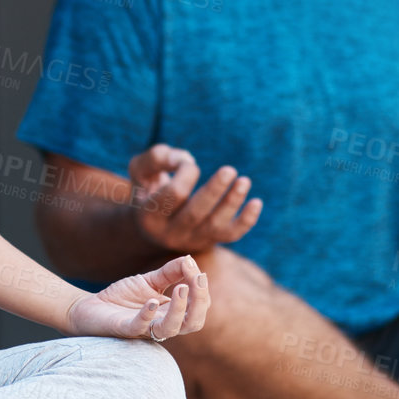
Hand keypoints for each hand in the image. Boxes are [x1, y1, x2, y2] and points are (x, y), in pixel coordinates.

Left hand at [67, 255, 209, 340]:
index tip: (196, 271)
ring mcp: (145, 328)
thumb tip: (190, 259)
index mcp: (172, 314)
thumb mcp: (149, 281)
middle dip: (200, 302)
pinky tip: (152, 301)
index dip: (201, 291)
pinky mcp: (125, 329)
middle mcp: (162, 324)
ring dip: (180, 310)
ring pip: (171, 328)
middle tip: (198, 280)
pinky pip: (140, 327)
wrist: (90, 307)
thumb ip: (171, 272)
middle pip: (193, 323)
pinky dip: (147, 315)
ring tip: (182, 289)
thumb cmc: (122, 298)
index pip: (198, 308)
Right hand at [128, 143, 261, 254]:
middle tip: (229, 169)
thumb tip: (185, 159)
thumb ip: (156, 158)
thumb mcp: (141, 170)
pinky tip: (257, 202)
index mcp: (150, 215)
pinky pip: (231, 235)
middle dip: (214, 190)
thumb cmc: (149, 188)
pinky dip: (247, 221)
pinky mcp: (210, 240)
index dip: (186, 174)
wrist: (154, 224)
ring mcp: (192, 240)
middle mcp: (170, 233)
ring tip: (244, 181)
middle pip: (196, 213)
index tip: (187, 162)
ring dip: (232, 203)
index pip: (173, 194)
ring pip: (215, 225)